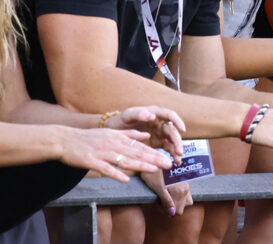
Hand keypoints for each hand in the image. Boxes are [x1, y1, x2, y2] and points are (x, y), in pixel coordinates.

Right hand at [57, 127, 172, 182]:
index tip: (167, 158)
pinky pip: (105, 169)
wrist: (64, 140)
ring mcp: (102, 153)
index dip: (154, 153)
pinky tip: (125, 179)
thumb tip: (147, 135)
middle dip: (153, 159)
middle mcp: (113, 144)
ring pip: (124, 160)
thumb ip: (129, 135)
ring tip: (154, 170)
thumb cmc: (88, 138)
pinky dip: (115, 174)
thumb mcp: (111, 133)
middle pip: (136, 153)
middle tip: (168, 165)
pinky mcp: (91, 161)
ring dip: (140, 165)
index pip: (140, 146)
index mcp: (118, 138)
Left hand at [105, 106, 185, 164]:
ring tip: (178, 159)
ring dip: (177, 149)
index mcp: (155, 113)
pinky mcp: (158, 143)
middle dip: (178, 141)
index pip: (170, 115)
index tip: (182, 130)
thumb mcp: (128, 116)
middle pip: (173, 130)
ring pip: (173, 140)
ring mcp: (160, 133)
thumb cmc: (121, 121)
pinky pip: (168, 148)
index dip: (178, 121)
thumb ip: (139, 114)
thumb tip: (153, 116)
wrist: (114, 133)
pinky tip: (176, 161)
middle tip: (179, 151)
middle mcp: (160, 123)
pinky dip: (172, 154)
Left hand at [140, 170, 192, 216]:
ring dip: (177, 203)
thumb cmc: (154, 174)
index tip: (160, 208)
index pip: (178, 211)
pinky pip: (186, 195)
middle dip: (172, 208)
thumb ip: (166, 201)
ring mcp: (186, 184)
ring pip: (186, 202)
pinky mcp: (185, 181)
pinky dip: (180, 197)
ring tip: (167, 198)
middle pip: (181, 207)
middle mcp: (186, 187)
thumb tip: (173, 213)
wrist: (153, 160)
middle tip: (161, 203)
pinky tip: (171, 193)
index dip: (168, 212)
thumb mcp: (158, 189)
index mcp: (180, 191)